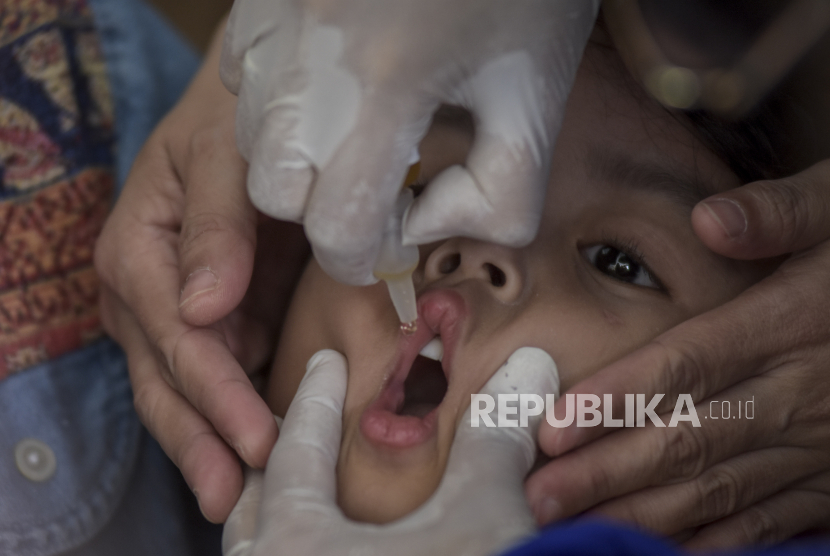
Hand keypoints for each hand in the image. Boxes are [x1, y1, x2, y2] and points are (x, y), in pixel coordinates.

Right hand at [94, 21, 308, 521]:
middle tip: (237, 498)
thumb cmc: (233, 124)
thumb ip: (216, 225)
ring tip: (239, 498)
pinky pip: (216, 376)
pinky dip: (234, 416)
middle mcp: (143, 293)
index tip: (258, 437)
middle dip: (202, 441)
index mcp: (135, 251)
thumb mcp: (225, 156)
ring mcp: (172, 313)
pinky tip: (258, 453)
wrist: (243, 115)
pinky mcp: (210, 320)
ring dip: (209, 445)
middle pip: (165, 380)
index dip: (216, 391)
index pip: (178, 338)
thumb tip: (204, 306)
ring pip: (181, 391)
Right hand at [220, 0, 598, 284]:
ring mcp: (271, 18)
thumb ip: (499, 199)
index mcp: (384, 85)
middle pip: (274, 193)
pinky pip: (240, 81)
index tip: (394, 244)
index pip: (338, 227)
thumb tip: (422, 225)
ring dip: (301, 164)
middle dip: (325, 214)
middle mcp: (308, 55)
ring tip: (359, 137)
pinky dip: (279, 108)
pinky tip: (330, 89)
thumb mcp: (536, 98)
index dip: (367, 258)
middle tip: (379, 194)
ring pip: (249, 140)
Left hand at [222, 347, 559, 555]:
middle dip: (273, 461)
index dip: (313, 398)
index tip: (323, 363)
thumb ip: (496, 436)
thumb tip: (532, 364)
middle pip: (253, 512)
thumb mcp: (485, 518)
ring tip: (305, 495)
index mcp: (297, 550)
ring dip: (280, 521)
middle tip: (290, 425)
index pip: (292, 450)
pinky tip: (339, 555)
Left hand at [525, 160, 829, 548]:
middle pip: (689, 436)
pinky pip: (771, 515)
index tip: (553, 426)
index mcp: (793, 318)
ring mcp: (821, 442)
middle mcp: (803, 389)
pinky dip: (716, 539)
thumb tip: (711, 220)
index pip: (689, 363)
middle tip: (538, 496)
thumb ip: (783, 212)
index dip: (618, 397)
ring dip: (642, 512)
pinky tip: (662, 551)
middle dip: (608, 472)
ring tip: (572, 527)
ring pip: (719, 485)